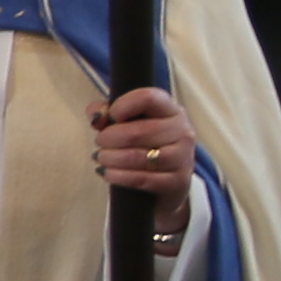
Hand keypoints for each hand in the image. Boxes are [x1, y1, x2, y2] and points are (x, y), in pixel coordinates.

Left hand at [92, 85, 202, 208]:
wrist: (165, 176)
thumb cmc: (141, 140)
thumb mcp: (124, 120)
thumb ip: (105, 111)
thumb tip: (97, 118)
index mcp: (170, 108)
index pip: (148, 98)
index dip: (122, 106)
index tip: (110, 117)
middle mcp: (182, 130)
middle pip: (139, 132)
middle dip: (109, 138)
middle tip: (99, 142)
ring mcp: (183, 157)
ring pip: (140, 157)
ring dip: (112, 158)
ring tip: (101, 158)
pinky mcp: (178, 181)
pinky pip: (143, 179)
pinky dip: (118, 176)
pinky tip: (107, 173)